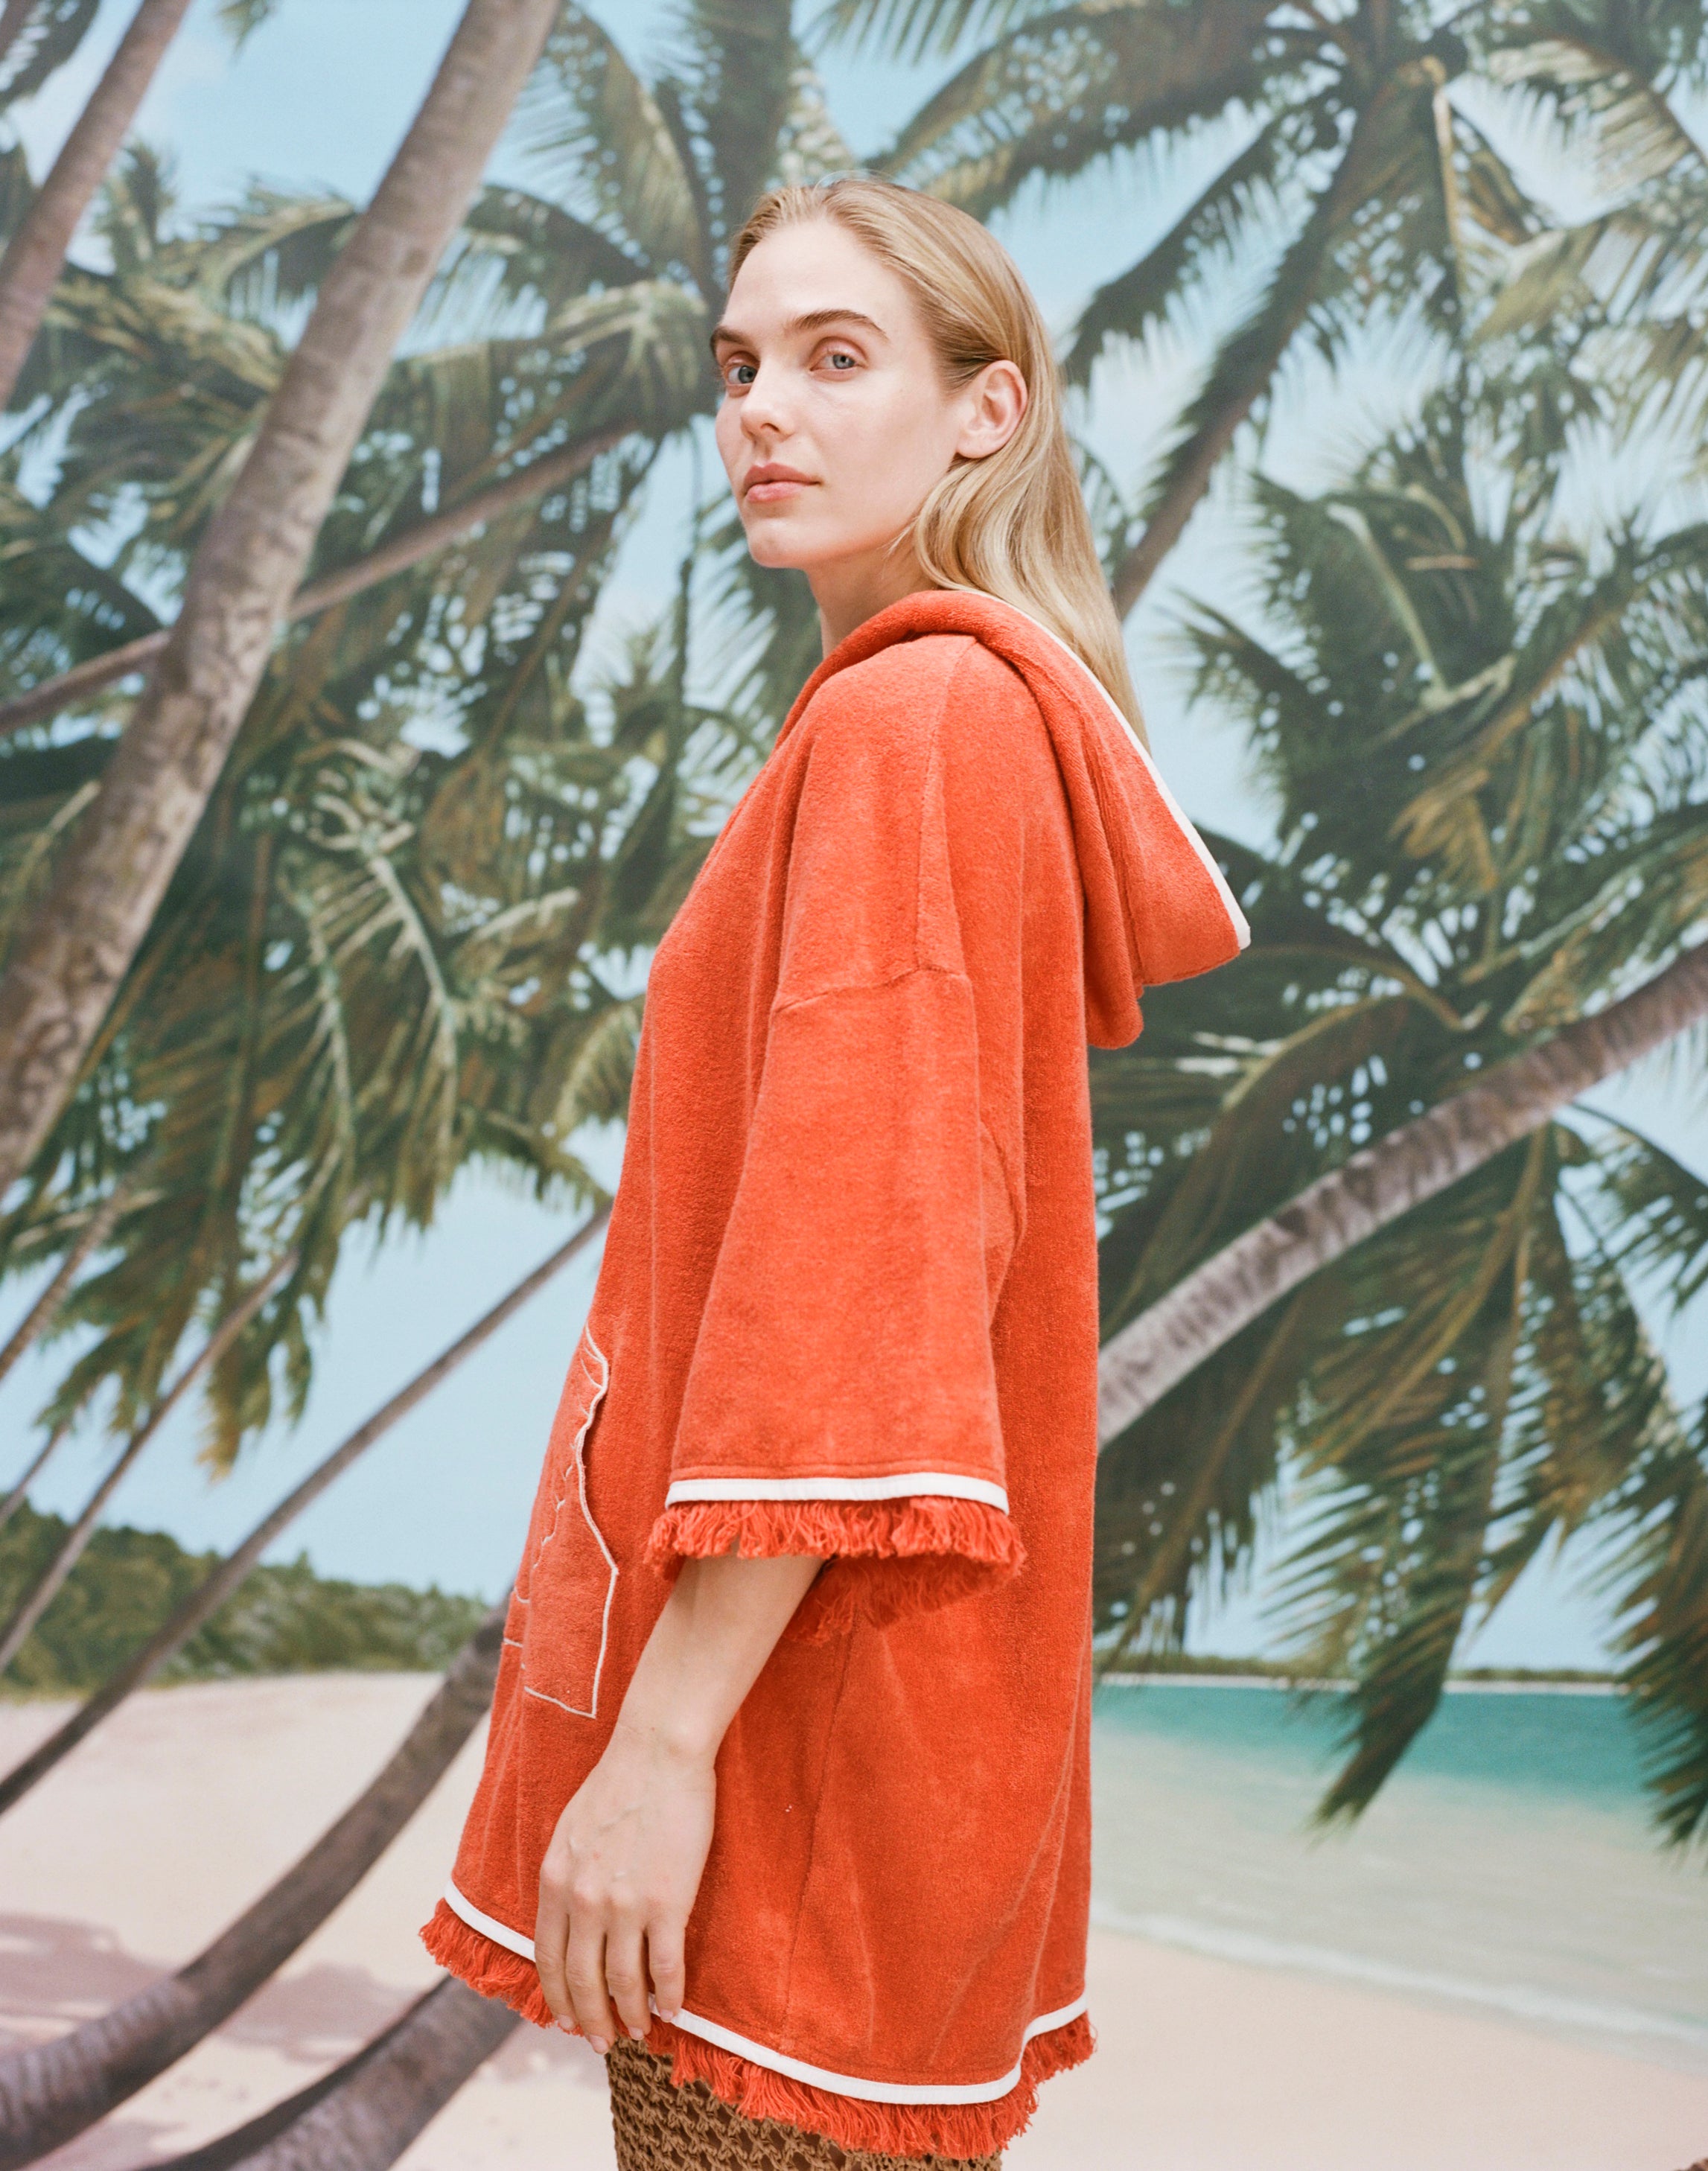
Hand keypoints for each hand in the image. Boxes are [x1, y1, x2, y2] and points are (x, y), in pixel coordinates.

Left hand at [535, 1719, 713, 2049]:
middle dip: (591, 2020)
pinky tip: (675, 2008)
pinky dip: (670, 1995)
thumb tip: (569, 1916)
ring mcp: (625, 1905)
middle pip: (582, 1981)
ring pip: (624, 1984)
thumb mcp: (570, 1832)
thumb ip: (566, 1878)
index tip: (567, 2020)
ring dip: (631, 2016)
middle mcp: (583, 1901)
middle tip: (602, 2043)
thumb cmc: (619, 1783)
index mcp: (555, 1882)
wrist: (658, 1753)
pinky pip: (665, 1967)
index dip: (557, 1996)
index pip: (547, 1958)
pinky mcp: (667, 1903)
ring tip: (640, 2031)